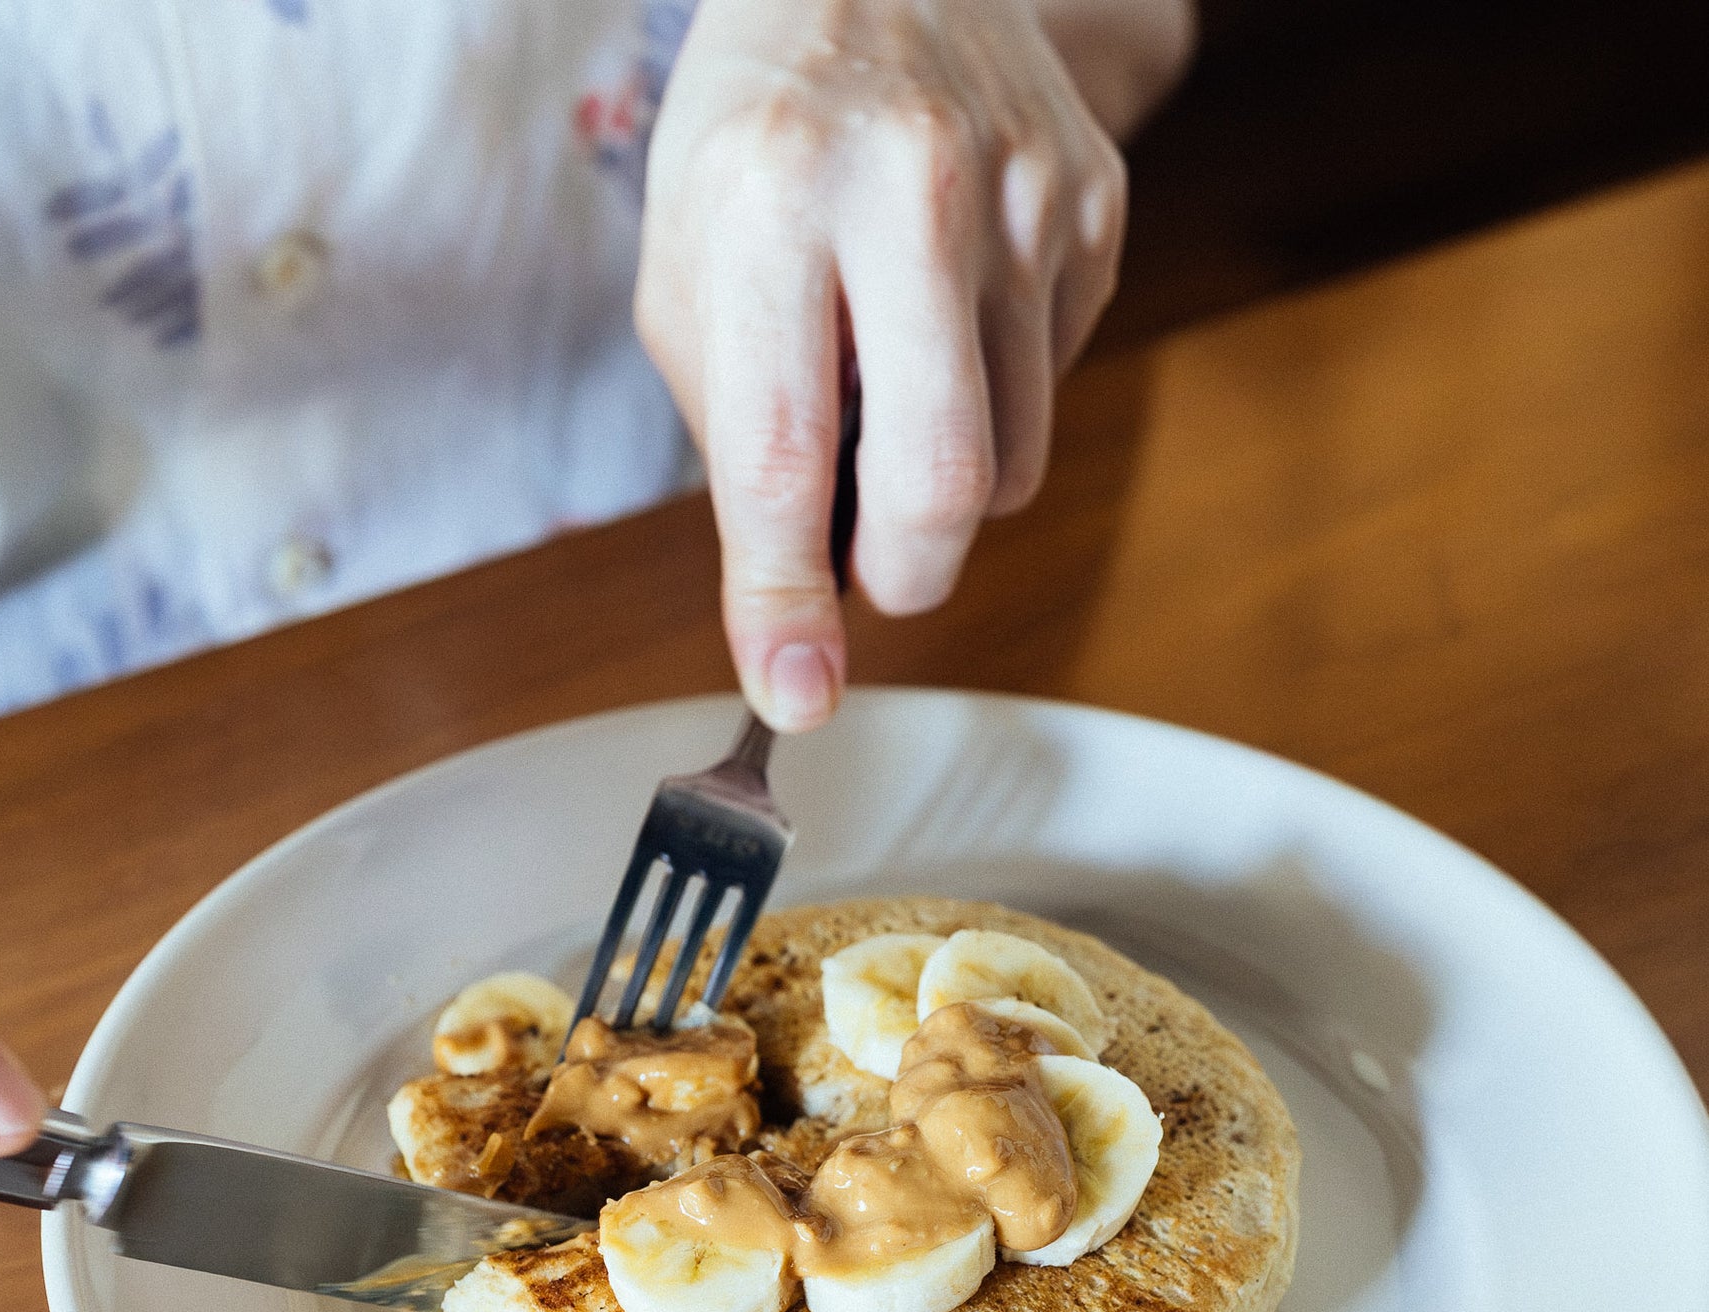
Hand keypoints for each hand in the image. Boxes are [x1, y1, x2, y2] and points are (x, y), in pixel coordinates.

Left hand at [637, 0, 1191, 731]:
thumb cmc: (756, 148)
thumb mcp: (687, 283)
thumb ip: (736, 451)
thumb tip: (797, 630)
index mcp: (773, 200)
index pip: (784, 449)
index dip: (784, 595)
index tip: (794, 691)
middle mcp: (913, 187)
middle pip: (942, 479)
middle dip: (902, 573)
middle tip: (868, 566)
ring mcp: (1026, 194)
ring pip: (1013, 462)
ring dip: (944, 488)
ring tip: (892, 391)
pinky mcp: (1096, 207)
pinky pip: (1051, 392)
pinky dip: (994, 403)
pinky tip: (948, 319)